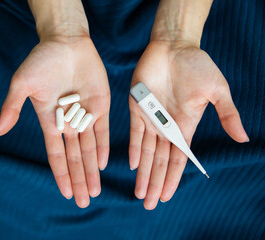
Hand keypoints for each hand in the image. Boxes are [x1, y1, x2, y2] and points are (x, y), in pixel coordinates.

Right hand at [0, 36, 109, 207]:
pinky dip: (102, 147)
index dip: (61, 174)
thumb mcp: (22, 84)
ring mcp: (85, 114)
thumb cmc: (41, 61)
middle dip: (79, 179)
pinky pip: (102, 130)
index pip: (56, 154)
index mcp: (49, 120)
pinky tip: (102, 165)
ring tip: (94, 191)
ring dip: (91, 170)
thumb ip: (11, 108)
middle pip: (75, 156)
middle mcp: (68, 122)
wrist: (65, 41)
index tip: (66, 193)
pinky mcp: (100, 106)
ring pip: (89, 148)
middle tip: (84, 201)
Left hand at [129, 41, 248, 209]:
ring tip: (139, 192)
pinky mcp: (137, 106)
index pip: (178, 159)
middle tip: (148, 203)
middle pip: (160, 161)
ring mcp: (151, 117)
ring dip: (143, 172)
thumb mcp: (217, 91)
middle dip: (155, 182)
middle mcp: (166, 126)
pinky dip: (133, 149)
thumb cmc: (197, 66)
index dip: (172, 178)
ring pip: (146, 152)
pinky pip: (134, 133)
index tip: (166, 196)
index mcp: (185, 126)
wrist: (174, 46)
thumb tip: (244, 139)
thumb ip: (227, 114)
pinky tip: (132, 165)